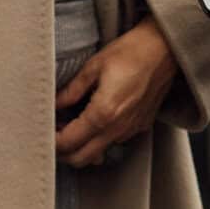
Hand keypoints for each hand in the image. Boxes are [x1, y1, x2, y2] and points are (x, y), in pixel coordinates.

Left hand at [55, 19, 177, 167]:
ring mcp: (130, 131)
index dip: (51, 140)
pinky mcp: (140, 127)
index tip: (43, 128)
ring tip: (73, 123)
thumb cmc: (131, 52)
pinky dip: (99, 138)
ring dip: (81, 145)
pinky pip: (114, 142)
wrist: (165, 50)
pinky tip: (95, 118)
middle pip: (81, 159)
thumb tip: (54, 104)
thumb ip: (71, 91)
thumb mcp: (93, 67)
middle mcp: (117, 129)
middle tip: (54, 131)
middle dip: (63, 151)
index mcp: (102, 114)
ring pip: (98, 153)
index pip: (67, 143)